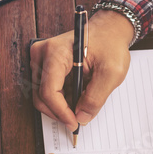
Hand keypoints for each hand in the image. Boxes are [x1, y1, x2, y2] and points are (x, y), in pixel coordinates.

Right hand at [30, 9, 134, 131]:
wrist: (108, 31)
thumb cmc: (110, 44)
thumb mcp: (111, 72)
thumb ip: (96, 97)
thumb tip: (82, 117)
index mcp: (56, 52)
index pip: (48, 91)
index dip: (61, 112)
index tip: (74, 123)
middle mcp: (42, 54)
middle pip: (41, 96)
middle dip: (59, 112)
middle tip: (77, 120)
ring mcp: (41, 59)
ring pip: (42, 96)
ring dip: (60, 106)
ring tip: (80, 104)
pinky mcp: (44, 65)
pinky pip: (46, 90)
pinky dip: (61, 99)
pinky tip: (76, 96)